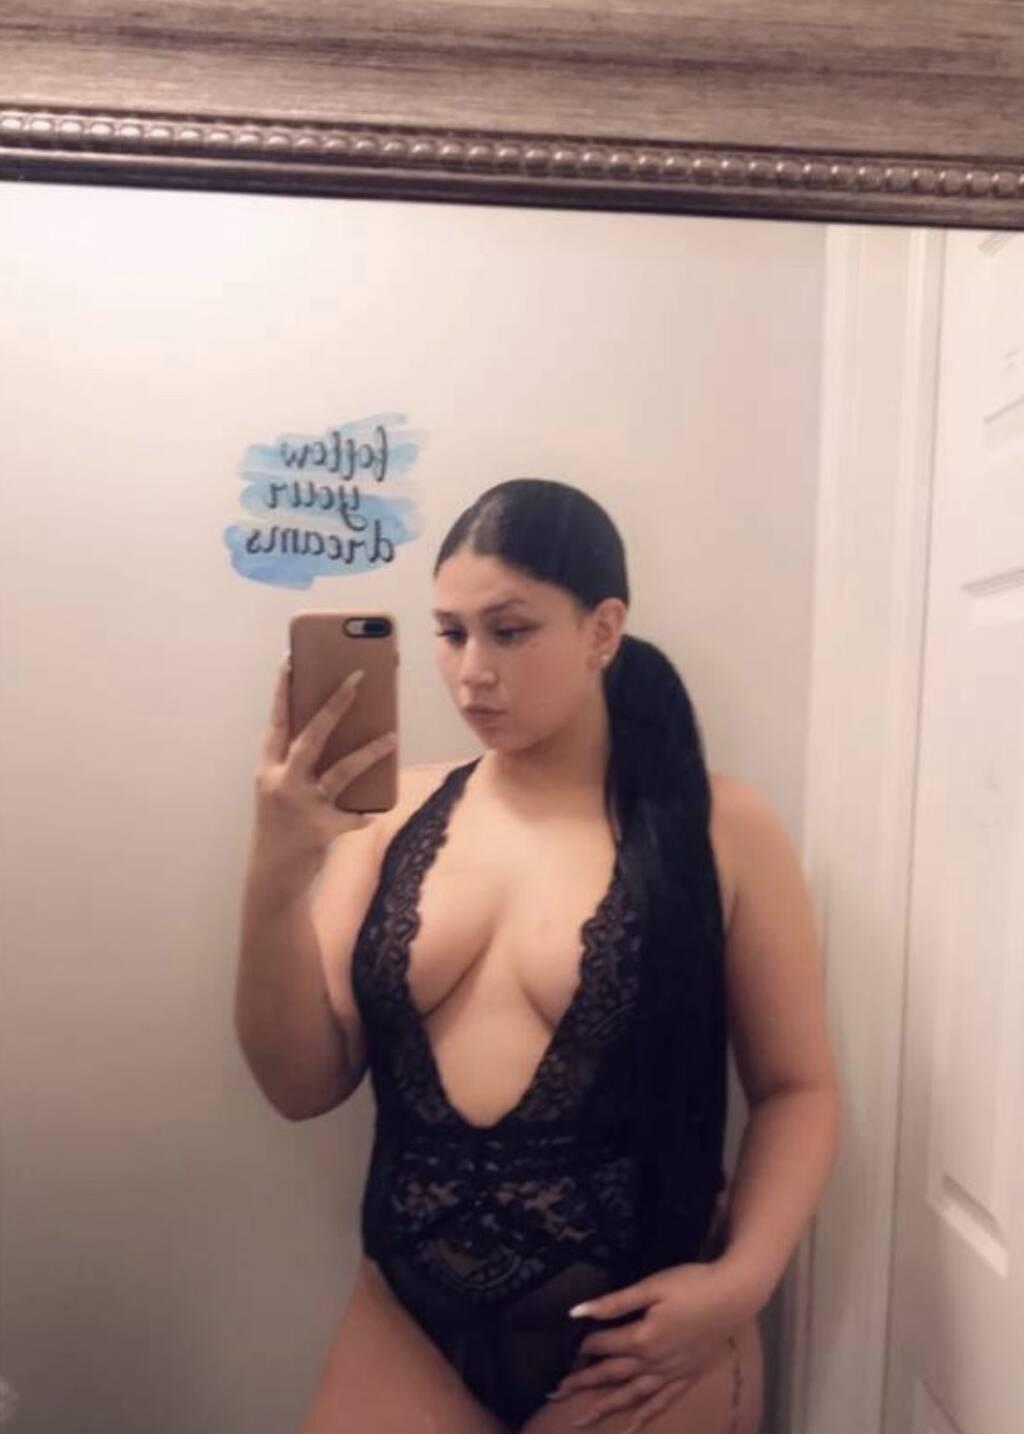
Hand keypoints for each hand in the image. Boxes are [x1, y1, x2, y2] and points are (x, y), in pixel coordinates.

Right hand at [253, 657, 396, 854]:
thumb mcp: (280, 788)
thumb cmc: (281, 822)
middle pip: (311, 735)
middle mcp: (282, 782)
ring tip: (393, 735)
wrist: (272, 874)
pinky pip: (353, 815)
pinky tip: (375, 810)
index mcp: (268, 767)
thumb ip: (299, 762)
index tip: (291, 659)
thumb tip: (340, 729)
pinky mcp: (323, 829)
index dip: (283, 691)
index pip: (277, 721)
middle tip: (358, 677)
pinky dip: (364, 812)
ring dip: (369, 752)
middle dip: (335, 705)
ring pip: (342, 771)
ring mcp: (303, 805)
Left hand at [548, 1261, 753, 1433]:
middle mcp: (653, 1363)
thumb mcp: (651, 1286)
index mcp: (642, 1338)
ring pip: (631, 1396)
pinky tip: (630, 1429)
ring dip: (604, 1408)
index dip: (583, 1345)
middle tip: (555, 1393)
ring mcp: (670, 1374)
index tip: (567, 1347)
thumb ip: (614, 1303)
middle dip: (581, 1383)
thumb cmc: (691, 1284)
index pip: (603, 1345)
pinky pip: (661, 1404)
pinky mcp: (685, 1378)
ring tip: (580, 1421)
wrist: (734, 1296)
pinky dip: (643, 1418)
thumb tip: (577, 1312)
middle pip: (610, 1375)